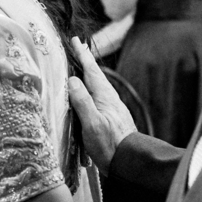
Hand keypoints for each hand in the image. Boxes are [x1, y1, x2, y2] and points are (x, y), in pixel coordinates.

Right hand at [68, 37, 137, 172]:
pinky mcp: (112, 116)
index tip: (75, 40)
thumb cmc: (108, 144)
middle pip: (95, 75)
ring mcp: (112, 107)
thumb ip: (82, 101)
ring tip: (81, 66)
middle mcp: (110, 98)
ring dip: (88, 73)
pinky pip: (98, 94)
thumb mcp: (91, 124)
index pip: (91, 71)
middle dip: (85, 61)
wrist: (129, 161)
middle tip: (77, 47)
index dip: (82, 55)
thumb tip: (73, 80)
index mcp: (104, 96)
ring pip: (98, 84)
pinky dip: (91, 87)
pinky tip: (89, 93)